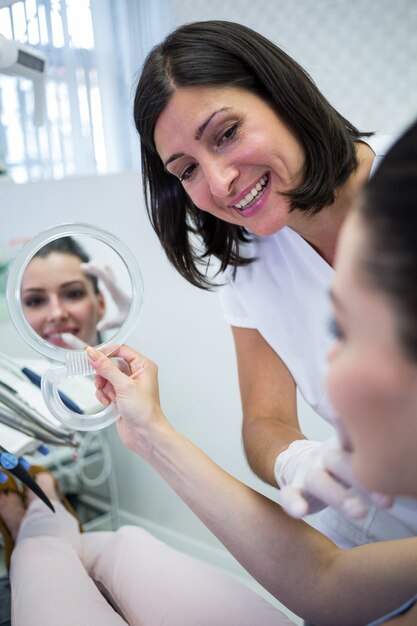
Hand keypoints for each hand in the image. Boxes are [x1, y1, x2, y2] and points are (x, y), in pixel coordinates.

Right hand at [81, 263, 130, 331]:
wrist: (146, 315)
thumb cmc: (132, 317)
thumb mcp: (121, 321)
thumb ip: (111, 324)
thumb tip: (98, 328)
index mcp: (118, 293)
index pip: (108, 279)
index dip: (99, 272)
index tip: (90, 265)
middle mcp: (119, 288)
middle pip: (107, 276)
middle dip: (95, 270)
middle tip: (83, 266)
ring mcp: (120, 288)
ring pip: (110, 276)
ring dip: (101, 270)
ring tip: (91, 265)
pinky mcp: (120, 290)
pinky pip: (112, 279)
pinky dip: (106, 273)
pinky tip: (106, 268)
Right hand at [85, 345, 166, 455]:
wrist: (145, 434)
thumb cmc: (145, 412)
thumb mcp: (124, 385)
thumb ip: (106, 368)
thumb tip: (94, 354)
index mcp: (143, 366)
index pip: (122, 350)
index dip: (106, 353)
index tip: (92, 356)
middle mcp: (137, 374)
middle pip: (111, 363)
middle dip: (103, 374)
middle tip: (101, 382)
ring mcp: (128, 386)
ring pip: (106, 377)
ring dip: (103, 386)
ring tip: (108, 395)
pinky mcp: (121, 396)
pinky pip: (106, 389)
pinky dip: (103, 394)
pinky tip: (108, 402)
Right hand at [274, 437, 392, 518]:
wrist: (295, 461)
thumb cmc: (338, 463)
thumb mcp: (355, 451)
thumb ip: (374, 450)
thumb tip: (411, 456)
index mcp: (344, 444)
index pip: (356, 440)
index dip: (367, 444)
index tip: (389, 455)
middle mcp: (325, 455)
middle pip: (341, 461)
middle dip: (363, 480)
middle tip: (388, 503)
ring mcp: (308, 471)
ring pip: (320, 481)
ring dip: (339, 496)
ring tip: (360, 513)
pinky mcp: (293, 487)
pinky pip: (289, 494)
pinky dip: (293, 503)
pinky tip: (300, 513)